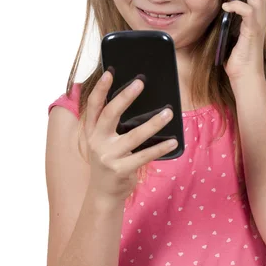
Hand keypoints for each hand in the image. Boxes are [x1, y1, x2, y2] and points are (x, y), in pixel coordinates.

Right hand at [83, 71, 176, 201]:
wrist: (103, 194)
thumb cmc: (109, 161)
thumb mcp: (105, 142)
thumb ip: (114, 125)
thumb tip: (139, 102)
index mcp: (92, 131)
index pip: (94, 105)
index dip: (101, 88)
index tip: (110, 72)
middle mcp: (97, 142)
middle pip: (110, 114)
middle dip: (125, 97)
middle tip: (140, 83)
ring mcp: (108, 157)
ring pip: (133, 135)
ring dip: (153, 123)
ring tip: (168, 113)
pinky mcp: (121, 170)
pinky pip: (144, 156)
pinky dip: (160, 147)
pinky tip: (173, 141)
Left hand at [220, 0, 265, 83]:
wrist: (244, 74)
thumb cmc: (236, 53)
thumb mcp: (230, 27)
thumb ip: (229, 12)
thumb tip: (221, 0)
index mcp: (255, 11)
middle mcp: (260, 13)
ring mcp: (258, 21)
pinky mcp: (253, 31)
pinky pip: (249, 10)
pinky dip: (236, 5)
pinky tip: (226, 8)